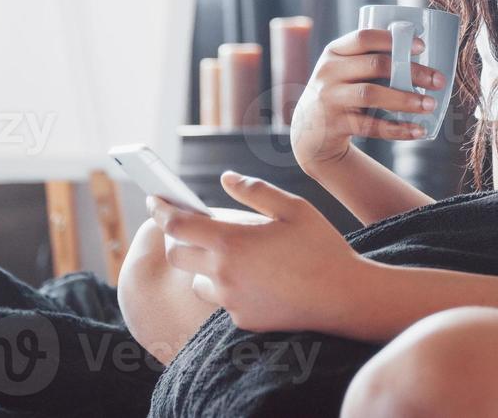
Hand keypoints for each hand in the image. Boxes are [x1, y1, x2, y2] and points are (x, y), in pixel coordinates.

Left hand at [147, 171, 370, 334]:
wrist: (343, 297)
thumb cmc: (320, 246)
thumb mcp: (292, 207)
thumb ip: (254, 191)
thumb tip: (225, 179)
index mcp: (231, 242)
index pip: (177, 225)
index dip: (160, 210)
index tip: (154, 200)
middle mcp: (223, 274)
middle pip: (176, 255)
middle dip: (176, 238)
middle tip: (191, 225)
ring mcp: (231, 301)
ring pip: (198, 280)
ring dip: (203, 264)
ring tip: (232, 252)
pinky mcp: (243, 319)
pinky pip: (223, 299)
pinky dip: (229, 285)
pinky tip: (258, 276)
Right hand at [290, 28, 443, 172]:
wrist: (309, 130)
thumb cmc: (340, 92)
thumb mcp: (343, 70)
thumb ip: (369, 61)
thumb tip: (424, 58)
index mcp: (335, 52)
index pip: (363, 37)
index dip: (393, 39)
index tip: (421, 46)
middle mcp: (329, 72)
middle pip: (374, 65)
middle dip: (411, 72)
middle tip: (438, 80)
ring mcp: (330, 98)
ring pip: (371, 95)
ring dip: (405, 100)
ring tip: (429, 104)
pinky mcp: (335, 124)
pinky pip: (370, 126)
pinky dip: (397, 129)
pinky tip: (417, 130)